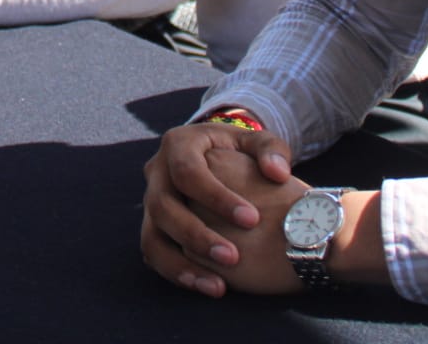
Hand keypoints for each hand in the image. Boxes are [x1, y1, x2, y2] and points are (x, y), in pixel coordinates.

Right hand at [140, 118, 296, 296]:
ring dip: (181, 264)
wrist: (216, 157)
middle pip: (162, 206)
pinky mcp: (153, 226)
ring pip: (151, 237)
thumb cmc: (240, 151)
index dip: (216, 197)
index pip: (187, 171)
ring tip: (217, 286)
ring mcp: (150, 201)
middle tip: (232, 258)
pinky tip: (206, 286)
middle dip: (196, 235)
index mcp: (178, 144)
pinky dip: (177, 273)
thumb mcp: (256, 141)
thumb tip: (277, 173)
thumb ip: (271, 151)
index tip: (252, 219)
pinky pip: (154, 254)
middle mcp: (156, 172)